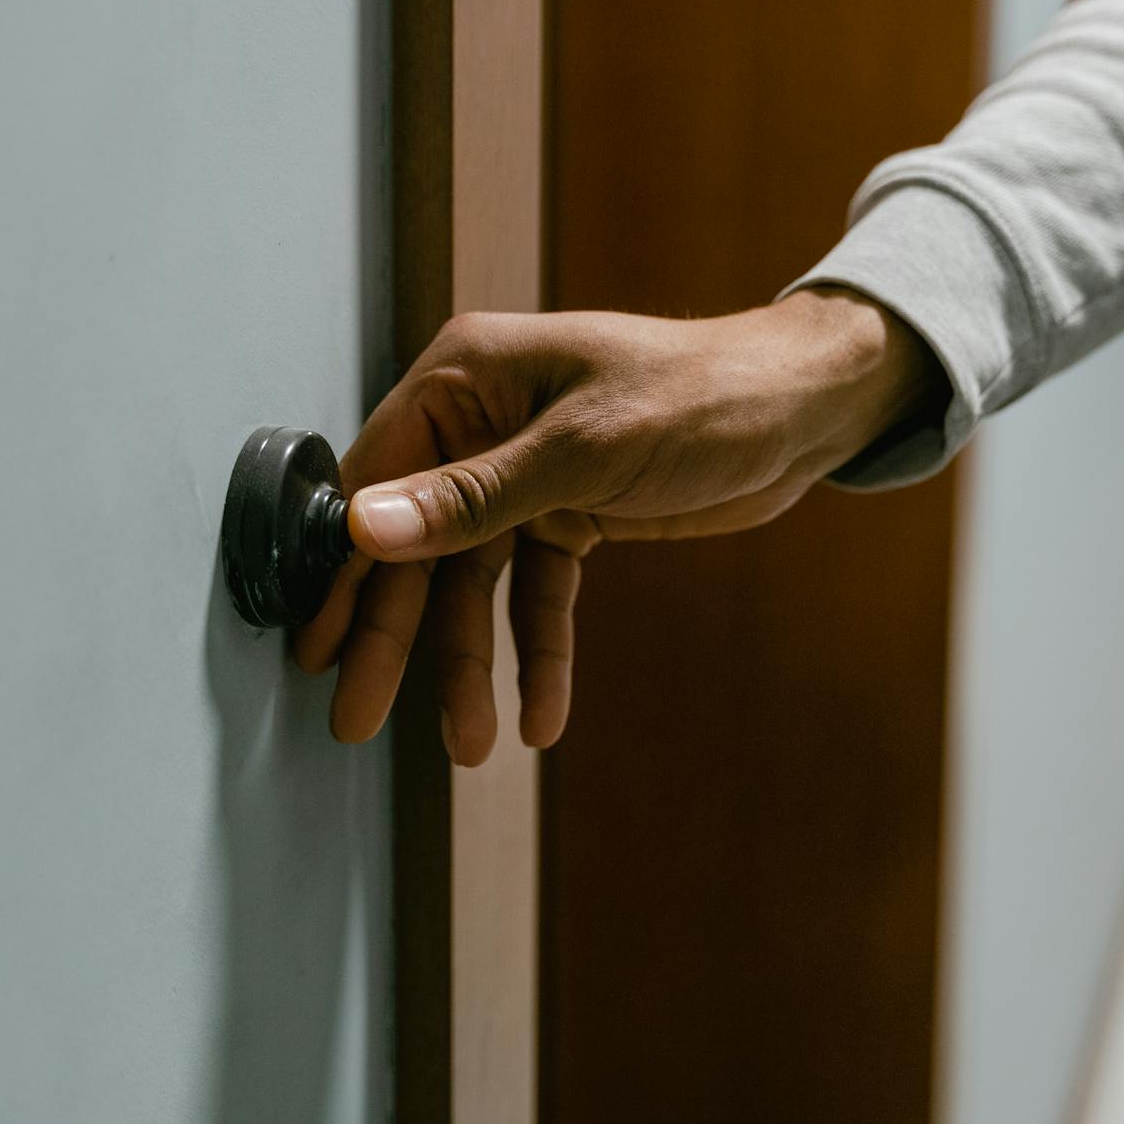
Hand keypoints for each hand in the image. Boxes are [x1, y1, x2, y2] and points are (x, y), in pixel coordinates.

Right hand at [291, 288, 936, 764]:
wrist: (805, 411)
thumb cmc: (703, 395)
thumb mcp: (583, 451)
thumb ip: (472, 498)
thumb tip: (368, 528)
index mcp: (466, 380)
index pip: (378, 482)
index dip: (347, 569)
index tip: (319, 648)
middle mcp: (483, 425)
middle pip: (419, 544)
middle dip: (396, 636)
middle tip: (358, 719)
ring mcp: (525, 475)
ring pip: (475, 583)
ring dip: (472, 663)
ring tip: (471, 743)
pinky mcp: (570, 516)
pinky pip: (537, 595)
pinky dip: (538, 653)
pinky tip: (540, 715)